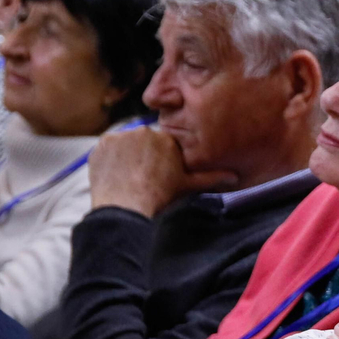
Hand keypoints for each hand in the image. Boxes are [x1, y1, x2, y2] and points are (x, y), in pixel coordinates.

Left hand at [87, 126, 233, 217]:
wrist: (126, 206)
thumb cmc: (159, 196)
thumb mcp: (188, 186)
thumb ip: (211, 177)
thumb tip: (235, 176)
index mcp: (166, 139)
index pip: (162, 145)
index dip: (159, 161)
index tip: (156, 175)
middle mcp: (145, 131)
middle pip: (144, 141)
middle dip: (143, 155)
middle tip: (141, 177)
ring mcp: (122, 135)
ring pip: (125, 143)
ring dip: (126, 155)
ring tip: (127, 176)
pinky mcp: (103, 142)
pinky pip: (108, 147)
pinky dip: (110, 158)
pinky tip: (115, 173)